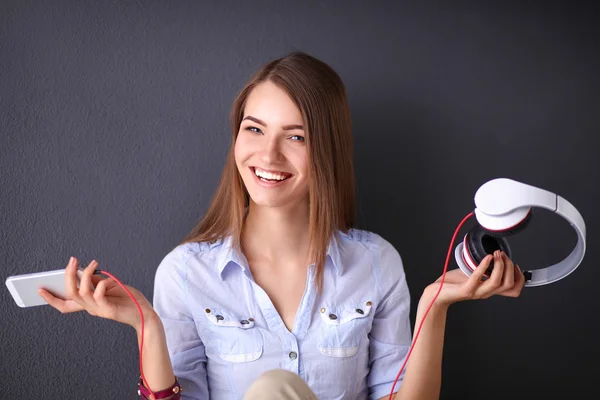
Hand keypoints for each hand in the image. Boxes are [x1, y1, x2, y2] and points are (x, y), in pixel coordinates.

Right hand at [38, 257, 156, 331]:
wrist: (145, 313)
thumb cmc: (129, 299)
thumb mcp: (111, 287)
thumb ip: (97, 282)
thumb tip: (85, 272)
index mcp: (88, 304)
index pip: (64, 305)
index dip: (51, 299)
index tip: (38, 289)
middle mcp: (91, 308)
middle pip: (70, 294)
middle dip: (68, 275)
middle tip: (73, 260)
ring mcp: (99, 310)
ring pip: (81, 293)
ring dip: (85, 275)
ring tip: (94, 263)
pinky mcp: (109, 310)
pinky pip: (98, 296)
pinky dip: (101, 284)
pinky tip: (108, 279)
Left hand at [425, 250, 524, 306]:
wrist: (437, 292)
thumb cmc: (454, 282)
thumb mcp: (474, 274)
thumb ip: (484, 269)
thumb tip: (494, 255)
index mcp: (490, 289)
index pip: (514, 290)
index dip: (520, 278)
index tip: (516, 265)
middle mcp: (486, 293)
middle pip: (509, 284)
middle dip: (509, 267)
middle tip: (502, 255)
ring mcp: (477, 292)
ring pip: (497, 282)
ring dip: (499, 265)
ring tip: (496, 254)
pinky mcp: (466, 289)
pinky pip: (478, 278)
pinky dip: (484, 266)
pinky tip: (486, 257)